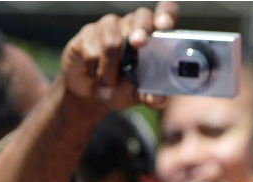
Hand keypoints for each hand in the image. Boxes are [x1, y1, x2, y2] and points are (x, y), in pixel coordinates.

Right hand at [59, 1, 178, 109]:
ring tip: (107, 88)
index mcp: (152, 33)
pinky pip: (92, 51)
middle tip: (138, 44)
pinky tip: (94, 77)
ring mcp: (109, 26)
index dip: (165, 15)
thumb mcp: (136, 94)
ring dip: (109, 71)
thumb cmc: (118, 88)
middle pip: (140, 17)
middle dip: (140, 31)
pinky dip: (94, 71)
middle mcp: (132, 23)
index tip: (165, 25)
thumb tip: (160, 99)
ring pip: (112, 41)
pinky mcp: (87, 34)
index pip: (165, 11)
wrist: (88, 94)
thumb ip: (149, 95)